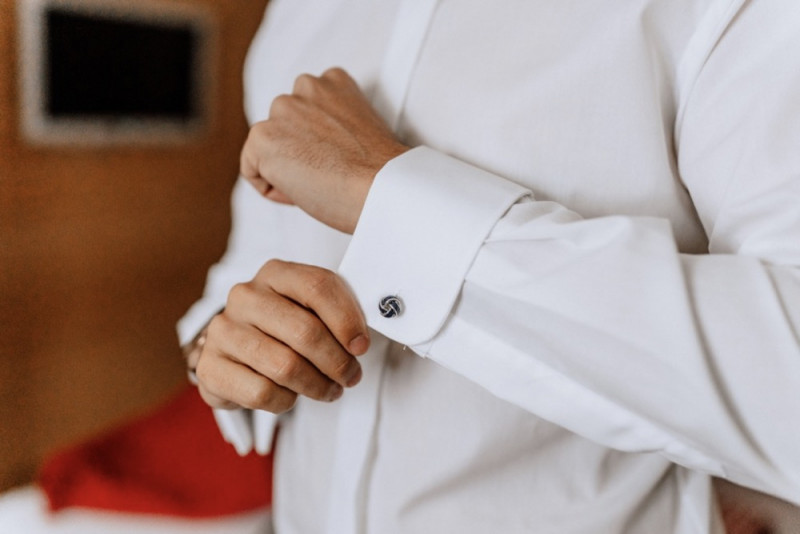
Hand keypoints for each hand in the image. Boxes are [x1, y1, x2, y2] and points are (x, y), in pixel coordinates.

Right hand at [195, 259, 369, 412]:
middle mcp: (245, 297)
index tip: (361, 346)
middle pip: (305, 332)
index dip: (347, 320)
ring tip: (328, 389)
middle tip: (351, 376)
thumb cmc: (285, 328)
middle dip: (337, 362)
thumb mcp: (313, 309)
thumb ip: (339, 313)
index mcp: (274, 274)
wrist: (238, 350)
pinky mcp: (209, 367)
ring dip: (317, 385)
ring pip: (285, 366)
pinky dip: (286, 401)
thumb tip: (358, 342)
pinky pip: (261, 392)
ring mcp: (223, 331)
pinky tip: (290, 395)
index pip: (317, 287)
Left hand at [240, 67, 408, 233]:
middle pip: (284, 129)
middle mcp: (306, 86)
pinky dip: (273, 189)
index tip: (339, 162)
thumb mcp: (361, 132)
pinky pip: (253, 172)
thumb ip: (333, 126)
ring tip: (320, 181)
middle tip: (329, 174)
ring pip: (268, 149)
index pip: (305, 114)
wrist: (383, 187)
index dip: (319, 145)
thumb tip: (314, 146)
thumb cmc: (381, 173)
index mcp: (334, 81)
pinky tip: (303, 190)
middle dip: (298, 153)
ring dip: (286, 169)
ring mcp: (282, 109)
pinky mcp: (263, 137)